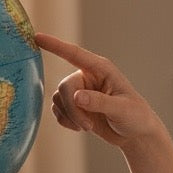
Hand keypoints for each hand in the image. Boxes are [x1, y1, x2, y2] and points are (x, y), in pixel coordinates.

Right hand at [36, 33, 162, 148]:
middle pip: (65, 86)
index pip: (74, 54)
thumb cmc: (135, 117)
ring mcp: (79, 91)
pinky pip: (57, 110)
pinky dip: (66, 121)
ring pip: (58, 99)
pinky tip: (81, 127)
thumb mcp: (121, 109)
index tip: (36, 37)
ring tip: (88, 126)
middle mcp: (87, 77)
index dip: (55, 45)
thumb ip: (99, 102)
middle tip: (87, 126)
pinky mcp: (74, 106)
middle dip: (72, 109)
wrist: (135, 135)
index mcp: (101, 69)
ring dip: (70, 116)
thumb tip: (76, 97)